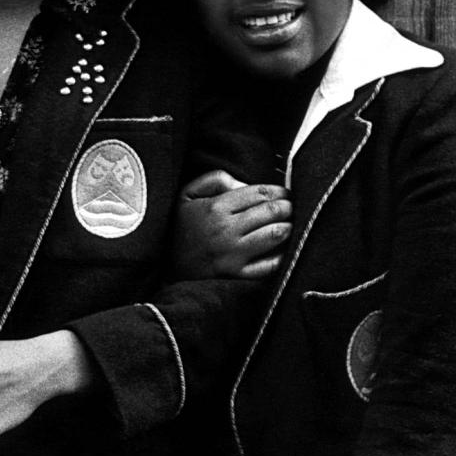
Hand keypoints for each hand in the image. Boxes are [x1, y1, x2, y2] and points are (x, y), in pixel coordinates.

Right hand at [173, 170, 291, 279]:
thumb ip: (216, 179)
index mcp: (216, 207)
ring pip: (274, 235)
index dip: (279, 191)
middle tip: (292, 207)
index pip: (259, 193)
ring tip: (290, 224)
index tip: (286, 193)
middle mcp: (226, 230)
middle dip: (288, 207)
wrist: (163, 266)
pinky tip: (284, 248)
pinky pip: (269, 265)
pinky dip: (282, 254)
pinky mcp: (236, 276)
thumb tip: (246, 184)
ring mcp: (232, 255)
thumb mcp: (187, 194)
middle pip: (270, 212)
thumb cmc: (179, 226)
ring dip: (288, 227)